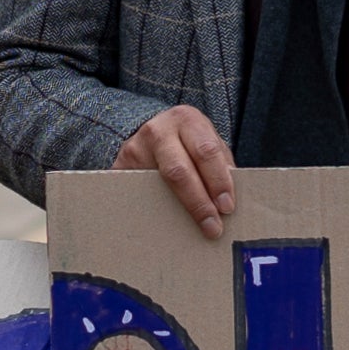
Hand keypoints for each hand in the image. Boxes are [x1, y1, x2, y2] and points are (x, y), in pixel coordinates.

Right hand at [120, 101, 239, 231]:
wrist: (152, 132)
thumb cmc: (189, 141)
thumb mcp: (207, 141)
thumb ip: (220, 164)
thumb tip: (229, 199)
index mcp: (187, 120)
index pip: (206, 152)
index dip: (218, 181)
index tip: (227, 207)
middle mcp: (159, 130)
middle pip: (179, 170)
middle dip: (199, 202)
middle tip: (212, 226)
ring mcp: (135, 148)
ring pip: (157, 185)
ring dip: (177, 211)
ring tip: (193, 229)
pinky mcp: (119, 166)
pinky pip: (138, 194)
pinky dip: (154, 212)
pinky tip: (166, 225)